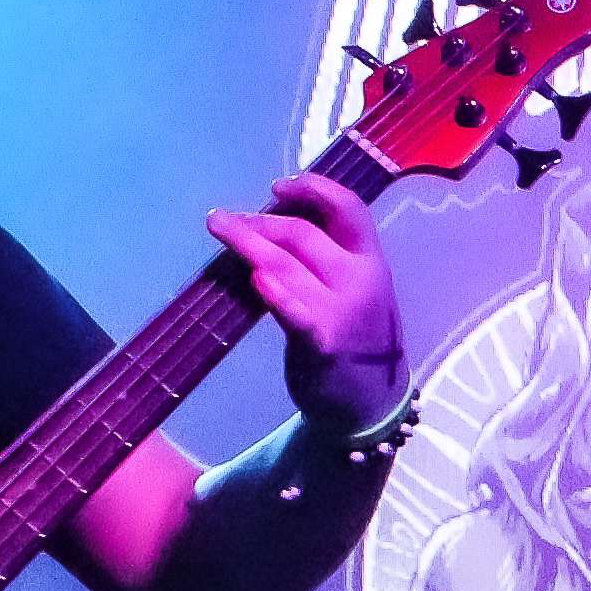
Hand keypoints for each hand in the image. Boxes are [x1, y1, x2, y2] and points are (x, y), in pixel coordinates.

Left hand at [209, 171, 405, 438]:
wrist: (372, 403)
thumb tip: (276, 223)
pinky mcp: (322, 343)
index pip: (349, 210)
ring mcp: (342, 311)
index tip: (277, 187)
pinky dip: (275, 292)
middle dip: (259, 221)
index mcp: (372, 262)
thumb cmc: (356, 339)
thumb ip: (331, 259)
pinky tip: (255, 278)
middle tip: (223, 219)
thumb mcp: (357, 291)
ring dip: (247, 241)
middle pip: (303, 234)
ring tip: (219, 226)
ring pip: (286, 264)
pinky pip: (294, 311)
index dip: (314, 190)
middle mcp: (361, 280)